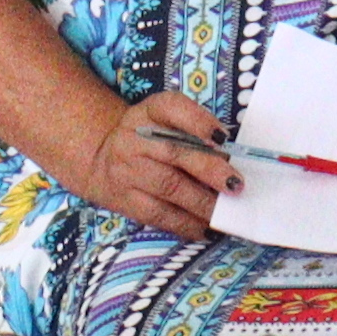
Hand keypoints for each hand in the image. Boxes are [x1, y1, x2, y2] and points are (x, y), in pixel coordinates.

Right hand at [72, 92, 236, 236]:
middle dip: (209, 170)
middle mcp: (134, 138)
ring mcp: (127, 170)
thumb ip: (195, 131)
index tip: (224, 138)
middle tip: (235, 184)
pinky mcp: (125, 200)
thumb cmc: (149, 140)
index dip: (199, 122)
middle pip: (173, 152)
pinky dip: (185, 224)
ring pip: (168, 187)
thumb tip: (231, 160)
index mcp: (149, 112)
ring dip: (201, 202)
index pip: (172, 107)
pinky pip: (158, 214)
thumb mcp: (165, 122)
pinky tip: (204, 228)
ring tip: (224, 212)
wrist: (101, 160)